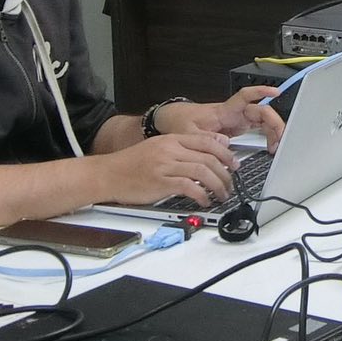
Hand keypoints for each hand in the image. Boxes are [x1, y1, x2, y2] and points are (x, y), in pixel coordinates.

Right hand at [96, 130, 235, 207]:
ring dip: (217, 185)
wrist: (107, 174)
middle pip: (208, 157)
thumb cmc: (131, 164)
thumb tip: (207, 151)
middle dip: (225, 172)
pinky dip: (201, 194)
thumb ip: (182, 148)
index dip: (225, 153)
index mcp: (171, 139)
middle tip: (231, 183)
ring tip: (222, 195)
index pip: (207, 141)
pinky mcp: (161, 182)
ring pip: (202, 171)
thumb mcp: (158, 148)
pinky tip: (205, 201)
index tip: (234, 163)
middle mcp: (170, 149)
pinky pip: (189, 186)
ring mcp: (165, 165)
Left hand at [165, 87, 285, 147]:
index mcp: (224, 111)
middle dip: (275, 123)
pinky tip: (270, 147)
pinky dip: (268, 137)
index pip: (245, 96)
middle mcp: (234, 113)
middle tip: (281, 138)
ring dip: (273, 132)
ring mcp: (238, 120)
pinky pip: (259, 128)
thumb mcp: (188, 132)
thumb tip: (225, 142)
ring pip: (263, 121)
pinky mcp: (238, 127)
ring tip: (276, 147)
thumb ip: (206, 138)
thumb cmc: (182, 122)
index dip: (261, 92)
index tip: (275, 92)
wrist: (176, 121)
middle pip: (262, 112)